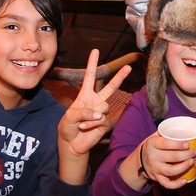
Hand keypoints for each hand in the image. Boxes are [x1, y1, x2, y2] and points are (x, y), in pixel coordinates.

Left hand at [58, 49, 130, 183]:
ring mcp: (101, 112)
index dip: (92, 63)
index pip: (90, 76)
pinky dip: (91, 124)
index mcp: (85, 95)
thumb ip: (82, 112)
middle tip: (128, 66)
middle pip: (110, 87)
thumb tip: (98, 114)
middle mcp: (95, 101)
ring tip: (82, 123)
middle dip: (119, 77)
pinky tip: (85, 128)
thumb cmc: (67, 128)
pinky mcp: (105, 123)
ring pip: (104, 106)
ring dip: (91, 115)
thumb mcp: (69, 116)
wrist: (71, 145)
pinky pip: (101, 119)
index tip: (96, 50)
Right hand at [136, 133, 195, 189]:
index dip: (177, 144)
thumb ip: (166, 133)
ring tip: (191, 162)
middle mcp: (153, 157)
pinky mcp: (157, 178)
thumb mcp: (155, 136)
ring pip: (170, 171)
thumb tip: (184, 129)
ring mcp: (155, 169)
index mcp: (152, 144)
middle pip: (172, 157)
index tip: (187, 144)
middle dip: (186, 154)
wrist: (140, 160)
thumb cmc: (153, 146)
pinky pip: (166, 184)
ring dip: (183, 167)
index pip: (165, 143)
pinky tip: (185, 180)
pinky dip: (176, 184)